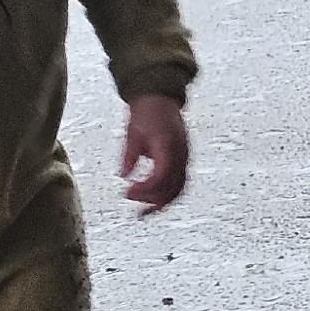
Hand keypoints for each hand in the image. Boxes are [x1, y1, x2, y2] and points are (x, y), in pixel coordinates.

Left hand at [119, 95, 188, 215]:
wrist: (160, 98)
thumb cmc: (145, 113)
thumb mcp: (132, 132)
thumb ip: (129, 155)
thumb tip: (124, 177)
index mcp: (168, 144)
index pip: (162, 174)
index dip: (146, 188)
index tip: (128, 193)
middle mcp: (181, 153)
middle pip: (174, 187)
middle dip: (155, 202)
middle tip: (136, 210)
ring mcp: (185, 157)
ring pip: (179, 189)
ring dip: (162, 203)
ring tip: (144, 212)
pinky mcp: (183, 160)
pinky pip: (179, 183)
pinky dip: (166, 195)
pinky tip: (151, 200)